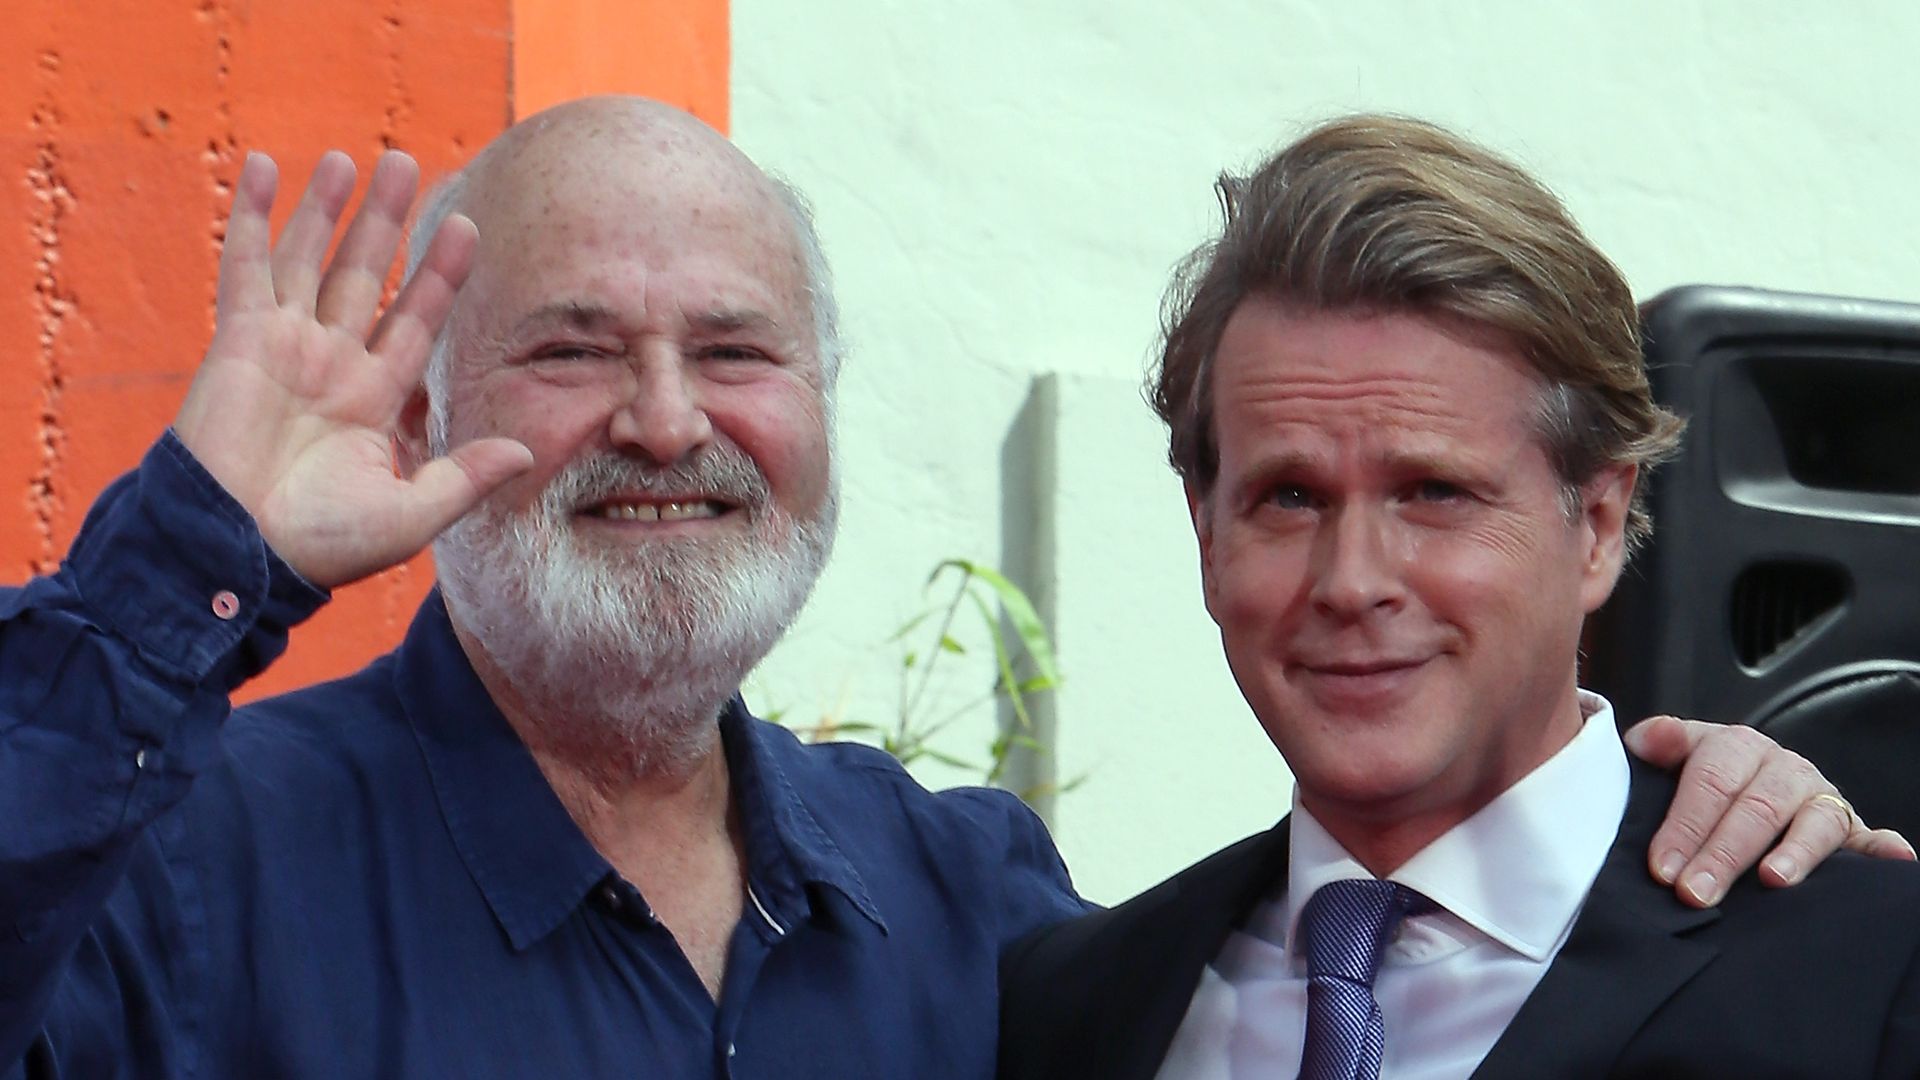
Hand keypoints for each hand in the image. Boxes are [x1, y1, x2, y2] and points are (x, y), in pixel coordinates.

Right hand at [172, 150, 532, 588]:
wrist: (239, 554)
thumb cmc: (320, 546)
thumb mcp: (411, 513)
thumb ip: (465, 477)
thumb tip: (528, 452)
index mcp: (373, 398)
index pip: (415, 320)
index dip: (439, 275)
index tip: (469, 228)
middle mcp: (331, 363)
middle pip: (365, 276)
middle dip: (386, 223)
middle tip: (409, 164)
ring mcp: (283, 347)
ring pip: (310, 260)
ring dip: (328, 207)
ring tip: (353, 157)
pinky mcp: (239, 340)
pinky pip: (248, 266)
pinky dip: (255, 217)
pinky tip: (268, 167)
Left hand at [1624, 715, 1915, 906]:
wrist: (1747, 778)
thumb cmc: (1704, 779)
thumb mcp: (1679, 756)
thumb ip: (1662, 746)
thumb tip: (1643, 741)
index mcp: (1737, 746)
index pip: (1709, 783)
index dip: (1684, 825)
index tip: (1662, 868)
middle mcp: (1783, 768)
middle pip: (1756, 809)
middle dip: (1724, 853)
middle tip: (1696, 893)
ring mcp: (1819, 798)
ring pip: (1812, 822)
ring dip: (1795, 853)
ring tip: (1774, 879)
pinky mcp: (1851, 829)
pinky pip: (1870, 838)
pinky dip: (1884, 849)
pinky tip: (1896, 860)